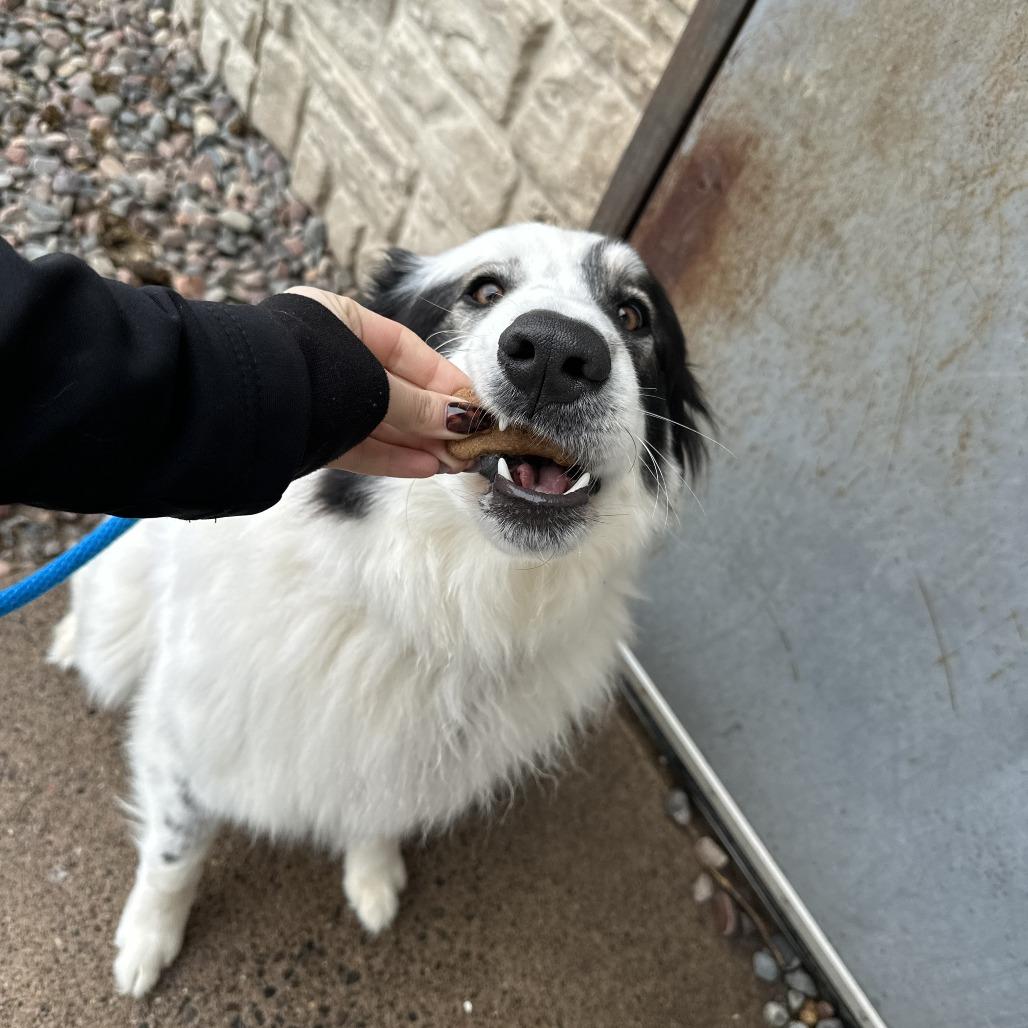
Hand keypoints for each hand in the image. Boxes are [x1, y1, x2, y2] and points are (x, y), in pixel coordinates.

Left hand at [285, 287, 477, 477]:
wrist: (236, 412)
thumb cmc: (307, 375)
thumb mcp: (374, 385)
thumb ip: (420, 406)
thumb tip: (465, 421)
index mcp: (337, 319)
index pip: (406, 349)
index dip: (444, 379)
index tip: (474, 405)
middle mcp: (325, 354)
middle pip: (394, 389)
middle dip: (434, 418)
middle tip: (471, 442)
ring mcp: (315, 397)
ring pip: (377, 421)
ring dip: (419, 443)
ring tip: (455, 462)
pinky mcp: (306, 436)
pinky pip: (357, 445)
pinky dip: (391, 457)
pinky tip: (424, 468)